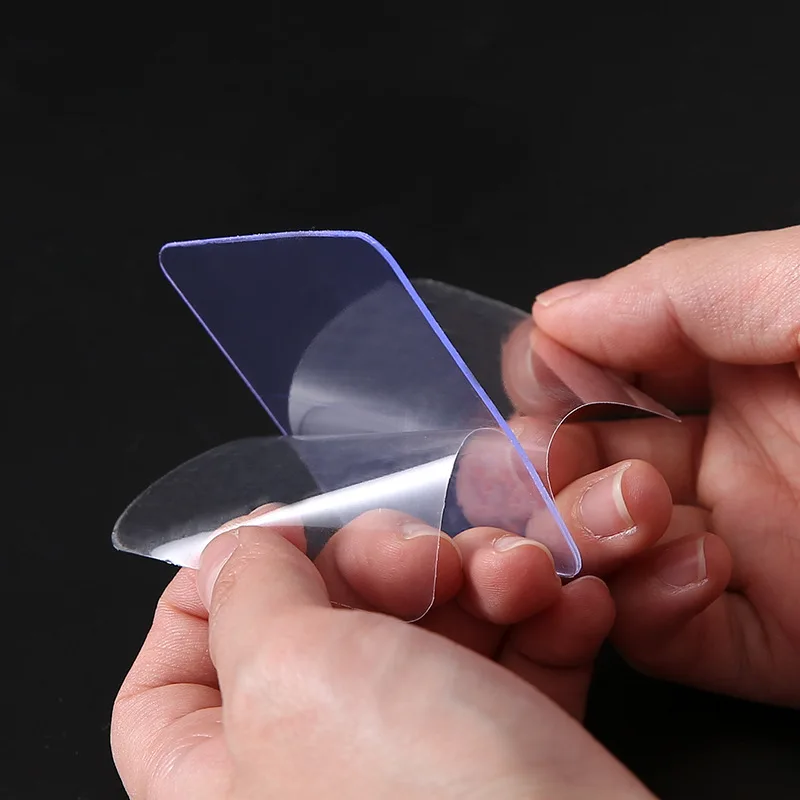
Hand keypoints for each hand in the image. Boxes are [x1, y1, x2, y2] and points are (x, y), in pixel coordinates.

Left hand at [111, 523, 654, 798]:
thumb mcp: (293, 673)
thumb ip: (244, 593)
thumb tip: (229, 552)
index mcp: (224, 781)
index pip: (170, 678)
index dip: (211, 591)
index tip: (278, 536)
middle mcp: (313, 773)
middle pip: (318, 619)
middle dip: (384, 561)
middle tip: (429, 562)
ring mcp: (415, 761)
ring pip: (426, 621)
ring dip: (482, 574)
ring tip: (519, 579)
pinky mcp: (506, 751)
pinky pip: (510, 652)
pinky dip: (540, 613)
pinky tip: (569, 605)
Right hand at [520, 226, 799, 705]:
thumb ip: (682, 289)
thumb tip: (552, 312)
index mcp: (728, 360)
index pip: (584, 367)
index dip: (546, 377)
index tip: (552, 387)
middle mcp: (722, 451)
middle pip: (571, 465)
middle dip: (546, 468)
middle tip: (561, 467)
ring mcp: (741, 544)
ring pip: (600, 551)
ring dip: (589, 536)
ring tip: (639, 511)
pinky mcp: (771, 635)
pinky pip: (664, 634)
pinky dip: (651, 609)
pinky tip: (696, 569)